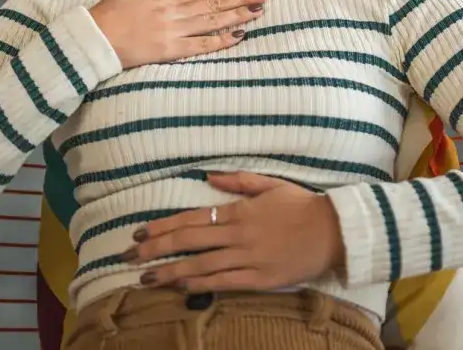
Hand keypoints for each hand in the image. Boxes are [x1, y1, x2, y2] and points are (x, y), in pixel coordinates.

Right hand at [88, 0, 269, 69]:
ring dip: (237, 16)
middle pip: (213, 5)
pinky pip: (201, 45)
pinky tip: (239, 36)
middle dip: (240, 0)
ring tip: (258, 11)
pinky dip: (221, 40)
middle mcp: (172, 12)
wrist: (93, 39)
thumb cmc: (106, 16)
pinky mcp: (169, 51)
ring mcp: (172, 32)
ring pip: (212, 21)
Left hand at [124, 172, 345, 291]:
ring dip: (170, 271)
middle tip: (129, 257)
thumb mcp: (271, 184)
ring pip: (201, 265)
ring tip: (145, 278)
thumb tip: (209, 177)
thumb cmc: (302, 206)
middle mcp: (238, 234)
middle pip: (189, 242)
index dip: (163, 226)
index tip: (140, 233)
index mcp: (240, 210)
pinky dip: (199, 283)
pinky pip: (223, 282)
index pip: (192, 219)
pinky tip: (180, 285)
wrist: (333, 232)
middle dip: (156, 249)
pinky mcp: (259, 279)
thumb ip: (239, 181)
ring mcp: (248, 258)